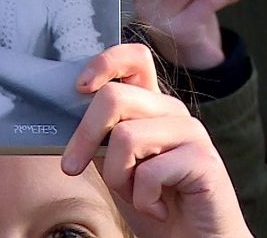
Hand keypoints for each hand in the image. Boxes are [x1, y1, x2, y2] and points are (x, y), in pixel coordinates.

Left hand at [62, 45, 251, 237]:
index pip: (134, 58)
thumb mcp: (116, 168)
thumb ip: (99, 140)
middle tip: (73, 167)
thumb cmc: (156, 205)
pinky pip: (150, 172)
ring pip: (125, 137)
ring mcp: (191, 133)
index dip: (104, 63)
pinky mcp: (204, 161)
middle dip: (84, 137)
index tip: (79, 88)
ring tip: (136, 196)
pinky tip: (159, 208)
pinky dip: (144, 201)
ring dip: (118, 178)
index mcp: (152, 107)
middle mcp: (172, 112)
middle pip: (115, 97)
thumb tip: (62, 118)